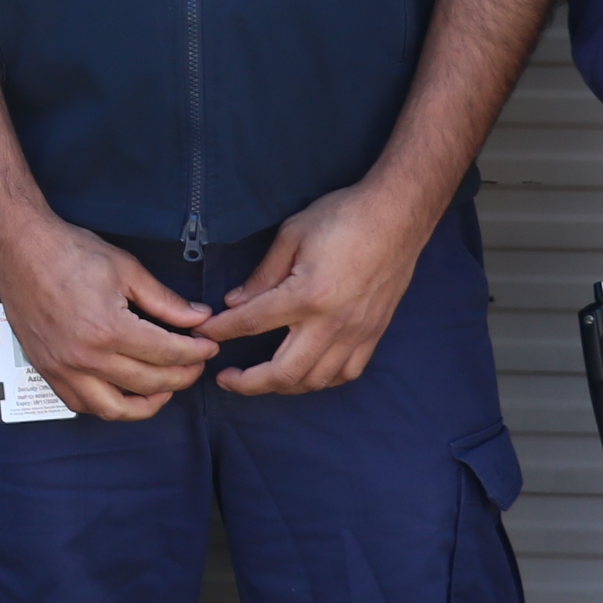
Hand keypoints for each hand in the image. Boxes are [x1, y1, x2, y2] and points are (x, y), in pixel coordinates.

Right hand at [0, 217, 215, 420]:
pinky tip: (124, 392)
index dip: (195, 351)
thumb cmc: (69, 252)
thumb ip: (164, 300)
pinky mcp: (48, 371)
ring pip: (115, 408)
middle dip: (182, 375)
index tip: (208, 346)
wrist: (19, 249)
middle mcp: (86, 358)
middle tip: (195, 364)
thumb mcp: (126, 269)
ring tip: (166, 388)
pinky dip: (108, 406)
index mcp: (109, 330)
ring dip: (148, 404)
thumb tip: (198, 317)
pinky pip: (82, 405)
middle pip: (149, 382)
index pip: (167, 353)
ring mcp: (64, 369)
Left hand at [206, 180, 438, 395]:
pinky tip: (304, 372)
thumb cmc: (343, 217)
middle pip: (283, 372)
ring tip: (260, 379)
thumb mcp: (292, 235)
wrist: (398, 216)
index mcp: (307, 295)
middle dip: (248, 383)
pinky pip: (345, 374)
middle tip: (226, 379)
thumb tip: (235, 302)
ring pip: (314, 381)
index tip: (204, 335)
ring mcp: (356, 333)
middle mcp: (332, 323)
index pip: (251, 323)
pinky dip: (319, 380)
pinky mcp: (373, 335)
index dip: (222, 331)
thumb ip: (263, 274)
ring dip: (282, 387)